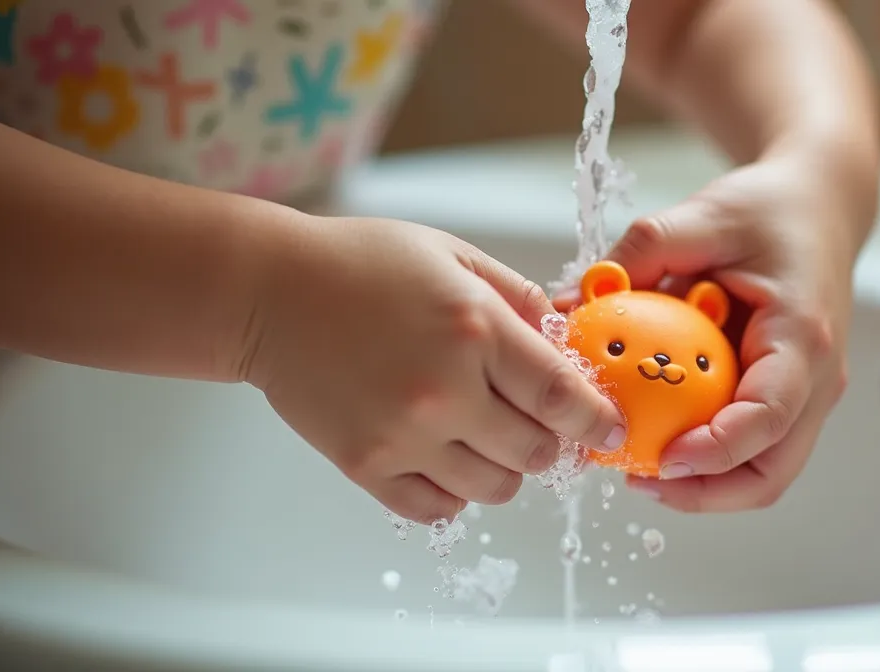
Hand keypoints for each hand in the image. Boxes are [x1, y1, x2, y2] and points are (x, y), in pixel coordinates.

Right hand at [240, 216, 625, 523]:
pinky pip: (439, 508)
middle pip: (537, 451)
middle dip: (551, 441)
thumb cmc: (361, 264)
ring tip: (483, 432)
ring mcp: (404, 435)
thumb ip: (519, 300)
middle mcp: (445, 390)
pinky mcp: (367, 466)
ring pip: (495, 487)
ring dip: (505, 466)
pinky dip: (455, 490)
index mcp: (476, 329)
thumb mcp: (455, 257)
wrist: (269, 294)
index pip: (563, 397)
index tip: (610, 429)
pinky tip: (445, 453)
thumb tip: (568, 342)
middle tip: (537, 422)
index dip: (597, 420)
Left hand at [561, 155, 868, 511]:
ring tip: (642, 470)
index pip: (769, 415)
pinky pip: (755, 451)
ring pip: (765, 473)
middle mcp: (817, 378)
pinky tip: (662, 439)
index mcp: (802, 336)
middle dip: (706, 492)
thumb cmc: (770, 209)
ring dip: (707, 486)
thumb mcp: (700, 215)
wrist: (821, 207)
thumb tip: (566, 303)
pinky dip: (712, 460)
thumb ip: (638, 255)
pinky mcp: (792, 400)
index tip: (661, 458)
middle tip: (638, 479)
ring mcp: (809, 396)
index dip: (717, 450)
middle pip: (771, 471)